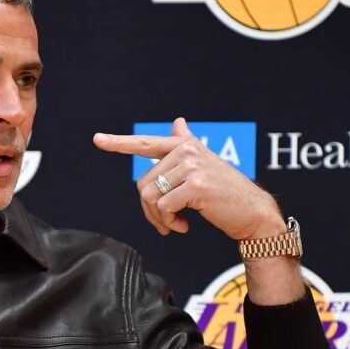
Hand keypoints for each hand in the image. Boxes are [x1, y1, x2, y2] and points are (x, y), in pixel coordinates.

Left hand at [93, 118, 287, 239]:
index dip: (120, 143)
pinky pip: (164, 207)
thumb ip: (186, 144)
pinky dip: (170, 222)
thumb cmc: (225, 192)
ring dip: (159, 218)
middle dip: (150, 210)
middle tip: (168, 222)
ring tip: (176, 224)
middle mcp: (186, 150)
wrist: (251, 211)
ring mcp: (191, 165)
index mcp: (185, 145)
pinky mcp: (195, 184)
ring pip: (150, 196)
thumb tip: (177, 122)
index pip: (146, 143)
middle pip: (143, 183)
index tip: (98, 139)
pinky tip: (185, 226)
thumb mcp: (204, 165)